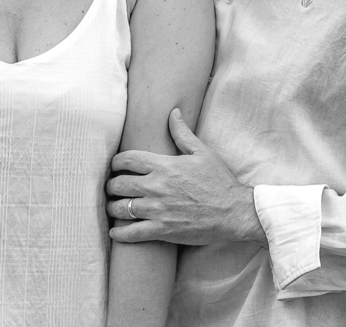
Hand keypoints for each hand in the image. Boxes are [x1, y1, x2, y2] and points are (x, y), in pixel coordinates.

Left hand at [105, 108, 264, 245]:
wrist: (234, 212)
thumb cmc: (219, 181)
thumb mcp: (202, 152)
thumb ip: (183, 133)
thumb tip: (173, 113)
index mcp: (164, 165)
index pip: (127, 159)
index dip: (116, 162)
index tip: (115, 166)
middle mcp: (157, 186)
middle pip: (119, 184)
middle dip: (111, 185)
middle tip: (111, 187)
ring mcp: (158, 209)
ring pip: (121, 208)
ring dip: (113, 207)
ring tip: (113, 207)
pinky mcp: (162, 230)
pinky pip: (132, 233)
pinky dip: (119, 233)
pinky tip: (114, 232)